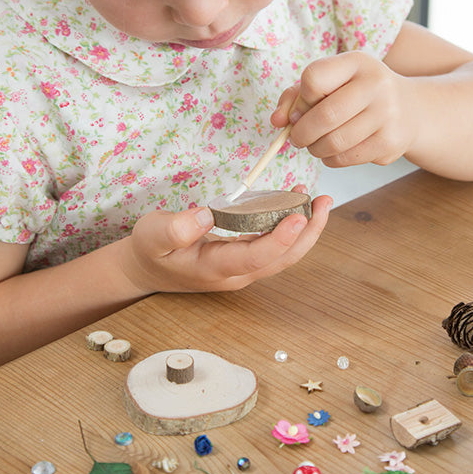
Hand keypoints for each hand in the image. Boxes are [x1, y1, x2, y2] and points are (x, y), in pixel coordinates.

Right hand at [120, 188, 331, 293]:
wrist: (148, 270)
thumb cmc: (150, 250)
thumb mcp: (151, 235)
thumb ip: (175, 228)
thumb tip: (206, 215)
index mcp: (214, 268)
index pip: (254, 258)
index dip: (279, 240)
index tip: (299, 217)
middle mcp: (236, 273)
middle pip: (282, 259)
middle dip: (308, 233)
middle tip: (324, 201)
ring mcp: (244, 269)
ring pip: (284, 254)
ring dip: (306, 229)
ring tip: (320, 200)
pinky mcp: (247, 259)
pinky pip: (276, 246)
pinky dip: (292, 226)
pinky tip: (298, 203)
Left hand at [273, 51, 417, 167]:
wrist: (409, 109)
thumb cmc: (358, 94)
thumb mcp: (332, 82)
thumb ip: (296, 96)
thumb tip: (277, 121)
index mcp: (357, 62)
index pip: (313, 79)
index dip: (301, 98)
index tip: (303, 107)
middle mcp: (377, 85)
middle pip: (324, 116)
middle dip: (301, 133)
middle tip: (297, 137)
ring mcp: (387, 115)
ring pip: (334, 142)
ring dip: (315, 149)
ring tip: (315, 145)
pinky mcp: (390, 143)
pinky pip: (347, 158)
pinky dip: (332, 159)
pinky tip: (334, 151)